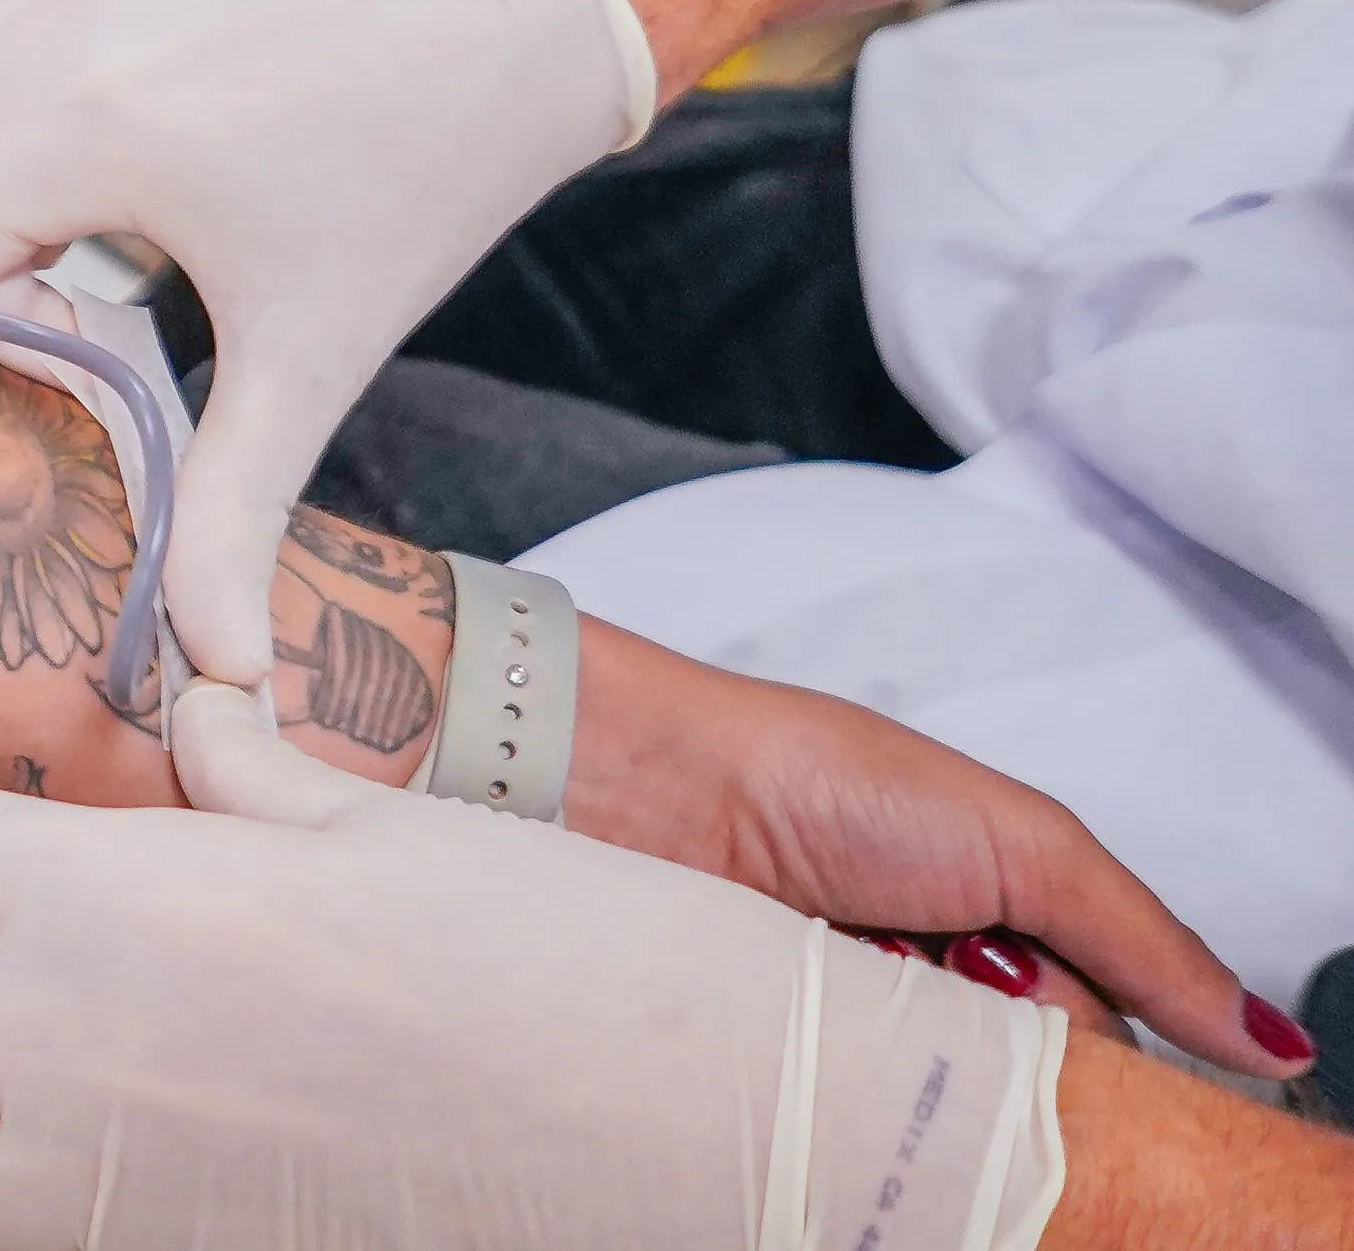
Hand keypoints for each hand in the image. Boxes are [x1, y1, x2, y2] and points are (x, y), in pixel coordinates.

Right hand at [0, 0, 650, 683]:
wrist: (508, 26)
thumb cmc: (406, 195)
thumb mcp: (309, 361)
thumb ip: (227, 511)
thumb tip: (211, 672)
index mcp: (101, 129)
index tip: (85, 307)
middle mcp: (64, 19)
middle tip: (38, 239)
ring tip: (51, 166)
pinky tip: (103, 90)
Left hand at [0, 685, 1064, 1250]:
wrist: (716, 1141)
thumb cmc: (572, 952)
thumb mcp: (397, 823)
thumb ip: (250, 777)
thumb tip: (189, 717)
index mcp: (139, 890)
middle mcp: (100, 1038)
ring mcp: (138, 1176)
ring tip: (68, 1047)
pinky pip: (44, 1240)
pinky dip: (53, 1188)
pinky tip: (142, 1131)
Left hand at [567, 623, 1313, 1076]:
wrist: (646, 784)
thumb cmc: (811, 776)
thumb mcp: (1020, 840)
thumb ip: (1140, 937)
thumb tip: (1262, 1033)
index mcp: (995, 923)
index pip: (1097, 1037)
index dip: (1101, 1053)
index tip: (1081, 1049)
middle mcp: (926, 985)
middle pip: (1022, 1084)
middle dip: (1012, 1061)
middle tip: (965, 998)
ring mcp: (851, 1030)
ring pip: (937, 1116)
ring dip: (932, 1081)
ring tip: (889, 1004)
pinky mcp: (781, 1071)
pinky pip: (850, 1132)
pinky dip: (858, 1105)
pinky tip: (839, 1064)